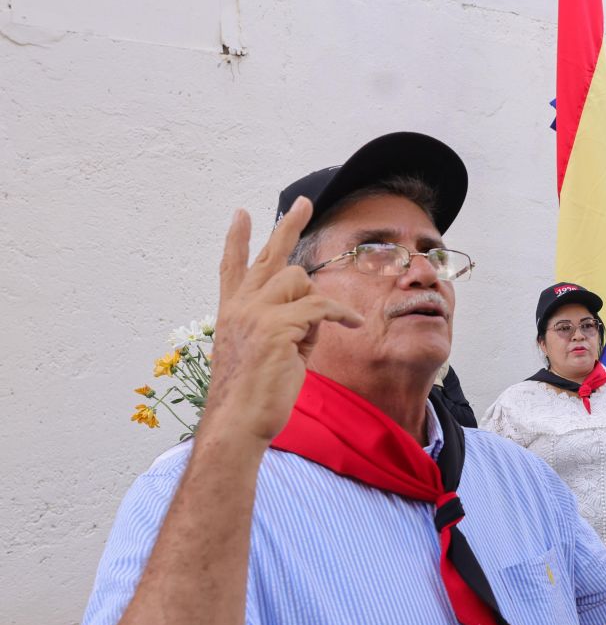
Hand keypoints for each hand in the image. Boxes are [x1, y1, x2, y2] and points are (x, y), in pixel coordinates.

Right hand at [204, 199, 363, 444]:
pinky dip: (341, 314)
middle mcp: (240, 307)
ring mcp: (255, 314)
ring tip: (321, 330)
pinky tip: (353, 324)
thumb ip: (288, 326)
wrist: (239, 422)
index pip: (232, 268)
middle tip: (302, 202)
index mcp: (233, 313)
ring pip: (299, 281)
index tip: (241, 214)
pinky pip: (320, 307)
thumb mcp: (271, 352)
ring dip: (319, 301)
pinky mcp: (276, 327)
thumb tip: (313, 313)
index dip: (238, 240)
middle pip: (267, 257)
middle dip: (288, 226)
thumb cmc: (257, 395)